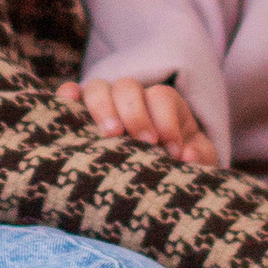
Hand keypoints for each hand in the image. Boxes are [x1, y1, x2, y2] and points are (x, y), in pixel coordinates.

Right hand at [56, 75, 219, 169]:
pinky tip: (67, 101)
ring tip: (110, 134)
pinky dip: (67, 96)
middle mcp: (132, 98)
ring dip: (103, 107)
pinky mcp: (81, 116)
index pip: (161, 97)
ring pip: (98, 88)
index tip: (172, 151)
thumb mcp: (198, 161)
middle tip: (145, 143)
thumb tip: (186, 155)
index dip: (167, 121)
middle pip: (128, 87)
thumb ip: (200, 157)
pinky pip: (70, 96)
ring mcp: (105, 104)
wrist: (155, 179)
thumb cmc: (179, 164)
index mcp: (163, 104)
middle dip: (136, 113)